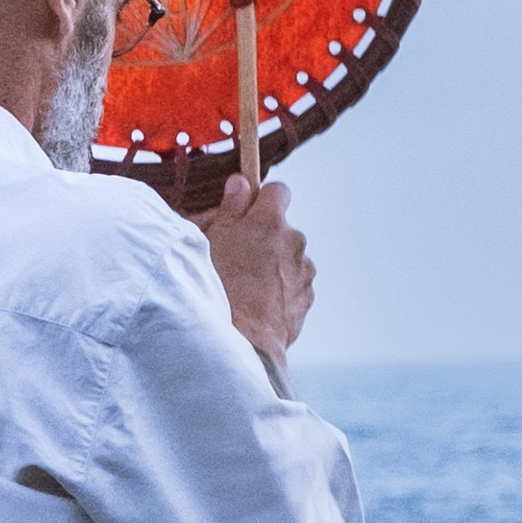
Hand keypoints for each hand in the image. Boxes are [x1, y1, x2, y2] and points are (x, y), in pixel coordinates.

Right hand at [205, 171, 313, 373]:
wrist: (243, 339)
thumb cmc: (221, 287)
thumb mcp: (214, 240)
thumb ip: (232, 207)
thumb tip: (242, 183)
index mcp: (270, 221)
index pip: (278, 191)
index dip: (262, 200)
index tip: (248, 213)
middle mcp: (295, 241)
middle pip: (281, 228)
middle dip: (264, 238)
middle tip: (237, 256)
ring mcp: (304, 271)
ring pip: (288, 258)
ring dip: (272, 265)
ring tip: (246, 286)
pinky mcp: (307, 298)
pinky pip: (293, 285)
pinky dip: (279, 290)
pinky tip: (257, 304)